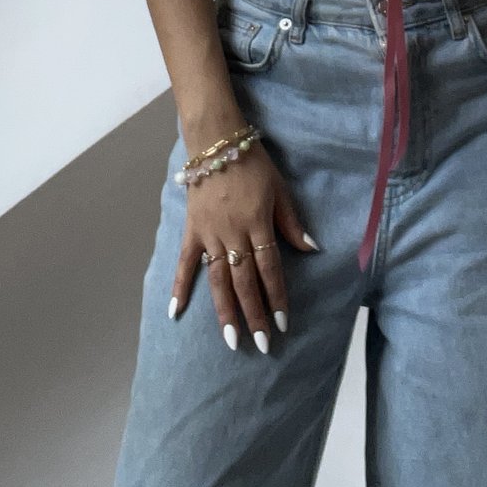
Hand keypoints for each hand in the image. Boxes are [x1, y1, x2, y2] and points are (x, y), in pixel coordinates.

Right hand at [168, 143, 317, 349]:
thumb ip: (291, 222)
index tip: (282, 323)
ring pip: (217, 280)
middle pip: (245, 281)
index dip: (276, 297)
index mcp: (258, 224)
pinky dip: (179, 287)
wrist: (216, 141)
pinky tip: (175, 312)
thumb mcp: (280, 189)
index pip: (269, 269)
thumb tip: (311, 249)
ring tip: (231, 340)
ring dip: (225, 311)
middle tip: (262, 344)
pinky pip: (184, 262)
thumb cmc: (253, 164)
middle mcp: (233, 233)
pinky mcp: (191, 230)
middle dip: (254, 315)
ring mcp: (209, 234)